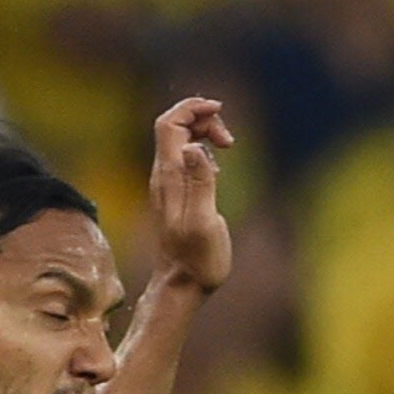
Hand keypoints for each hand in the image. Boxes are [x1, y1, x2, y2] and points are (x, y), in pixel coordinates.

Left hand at [148, 98, 236, 296]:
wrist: (181, 284)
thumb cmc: (197, 258)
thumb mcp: (203, 221)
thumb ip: (200, 183)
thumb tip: (193, 147)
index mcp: (170, 177)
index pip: (170, 124)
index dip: (191, 108)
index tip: (219, 109)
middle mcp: (164, 175)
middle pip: (174, 126)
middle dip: (202, 118)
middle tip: (229, 140)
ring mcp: (168, 184)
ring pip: (179, 140)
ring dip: (203, 133)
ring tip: (228, 147)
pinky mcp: (176, 194)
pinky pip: (184, 157)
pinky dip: (203, 148)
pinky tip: (219, 165)